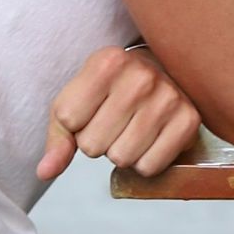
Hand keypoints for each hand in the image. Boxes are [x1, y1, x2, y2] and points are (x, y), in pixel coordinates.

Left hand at [38, 45, 202, 180]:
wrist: (164, 69)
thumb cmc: (114, 87)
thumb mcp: (78, 98)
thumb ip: (59, 135)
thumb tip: (45, 171)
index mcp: (108, 62)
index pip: (70, 121)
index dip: (77, 124)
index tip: (94, 107)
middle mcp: (142, 76)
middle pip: (94, 146)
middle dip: (99, 140)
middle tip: (116, 119)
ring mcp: (169, 98)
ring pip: (121, 159)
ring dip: (122, 151)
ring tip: (133, 127)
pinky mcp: (189, 120)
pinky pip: (149, 167)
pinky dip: (145, 161)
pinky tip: (151, 138)